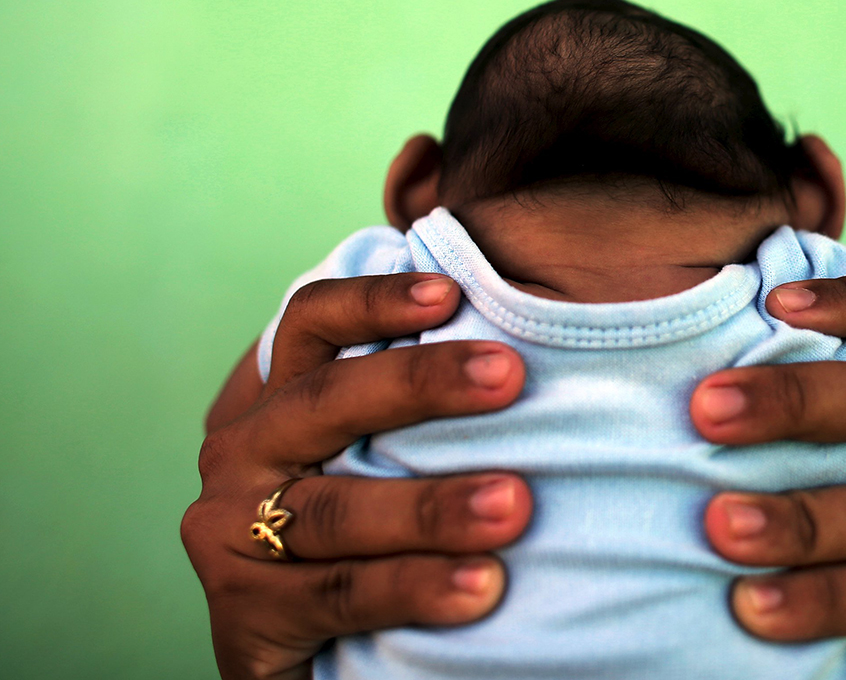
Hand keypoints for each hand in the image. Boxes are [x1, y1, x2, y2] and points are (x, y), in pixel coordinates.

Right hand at [182, 274, 531, 679]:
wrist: (309, 658)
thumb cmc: (367, 537)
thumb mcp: (376, 462)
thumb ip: (416, 416)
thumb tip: (524, 353)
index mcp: (279, 404)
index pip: (312, 326)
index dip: (373, 301)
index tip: (450, 293)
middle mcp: (243, 454)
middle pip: (327, 402)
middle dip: (420, 384)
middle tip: (508, 375)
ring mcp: (230, 532)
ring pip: (338, 509)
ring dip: (431, 506)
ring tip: (513, 505)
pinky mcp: (244, 613)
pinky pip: (340, 593)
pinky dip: (413, 587)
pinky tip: (481, 587)